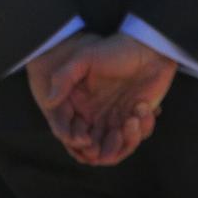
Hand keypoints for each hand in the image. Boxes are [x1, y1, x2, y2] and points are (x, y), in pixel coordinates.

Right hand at [39, 33, 177, 165]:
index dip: (76, 142)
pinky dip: (141, 129)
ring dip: (125, 142)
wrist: (148, 45)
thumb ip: (64, 76)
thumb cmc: (114, 49)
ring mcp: (117, 119)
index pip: (71, 135)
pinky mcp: (136, 119)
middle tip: (114, 133)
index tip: (86, 138)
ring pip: (116, 150)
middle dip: (103, 150)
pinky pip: (137, 137)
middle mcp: (96, 117)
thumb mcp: (85, 57)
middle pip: (94, 151)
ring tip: (132, 120)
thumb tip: (50, 101)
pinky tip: (142, 107)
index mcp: (80, 106)